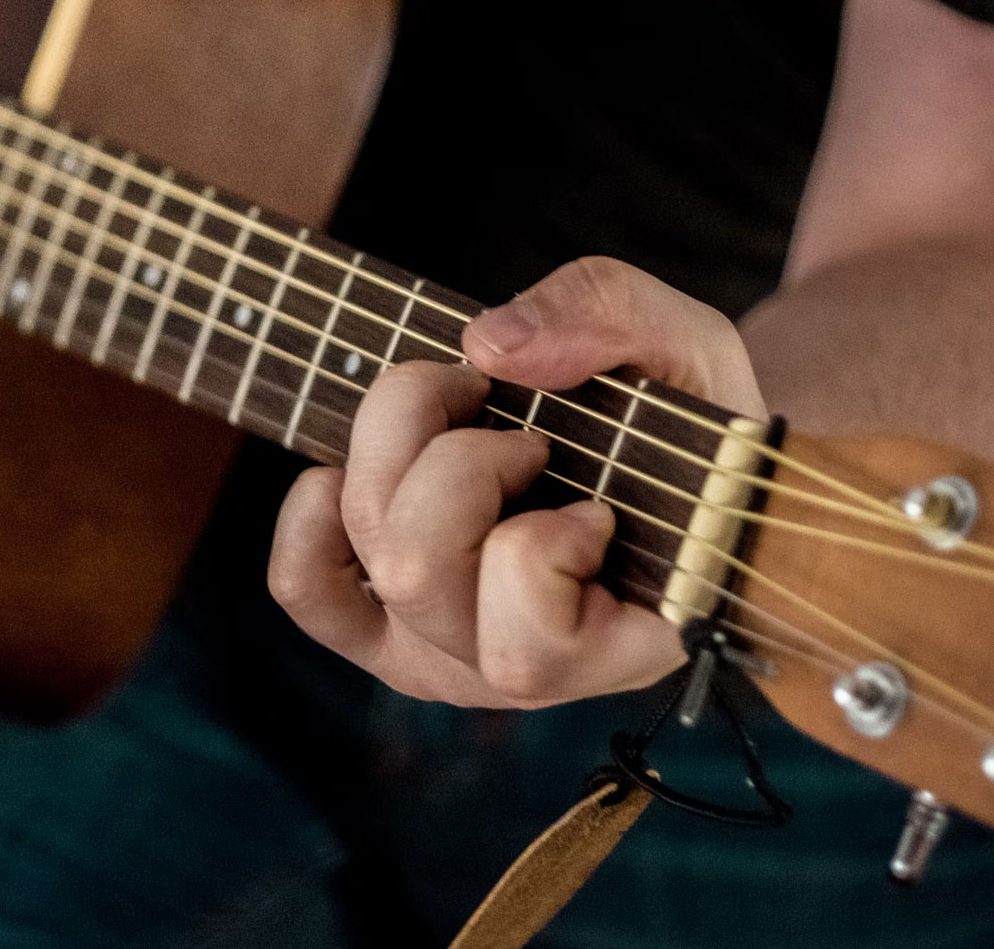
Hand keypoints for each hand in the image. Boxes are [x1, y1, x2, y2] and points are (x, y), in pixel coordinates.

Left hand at [268, 257, 767, 708]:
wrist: (664, 460)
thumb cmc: (688, 421)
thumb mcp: (687, 346)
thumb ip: (612, 318)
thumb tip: (490, 344)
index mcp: (614, 649)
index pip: (529, 642)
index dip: (547, 542)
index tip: (597, 501)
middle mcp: (512, 674)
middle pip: (416, 571)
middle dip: (461, 459)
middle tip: (525, 434)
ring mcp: (438, 652)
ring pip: (369, 553)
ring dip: (399, 452)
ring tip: (464, 420)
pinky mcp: (379, 624)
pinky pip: (305, 583)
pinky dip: (313, 512)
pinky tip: (361, 466)